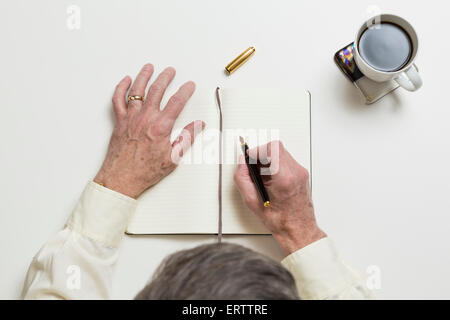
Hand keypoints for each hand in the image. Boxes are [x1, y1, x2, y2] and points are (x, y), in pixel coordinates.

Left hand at [95, 64, 204, 197]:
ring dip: (144, 76)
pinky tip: (127, 81)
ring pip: (137, 91)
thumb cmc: (145, 171)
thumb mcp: (173, 158)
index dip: (185, 91)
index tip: (190, 85)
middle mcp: (145, 118)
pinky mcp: (119, 122)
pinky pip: (118, 100)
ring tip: (149, 67)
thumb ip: (186, 138)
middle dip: (165, 77)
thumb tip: (198, 125)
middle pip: (156, 90)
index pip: (176, 102)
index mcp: (160, 127)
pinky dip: (122, 88)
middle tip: (171, 71)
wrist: (121, 179)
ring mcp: (130, 118)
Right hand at [234, 141, 325, 254]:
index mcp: (284, 178)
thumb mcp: (252, 201)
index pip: (271, 149)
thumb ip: (242, 178)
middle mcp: (295, 172)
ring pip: (281, 152)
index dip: (256, 150)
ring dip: (268, 159)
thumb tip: (242, 162)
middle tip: (254, 167)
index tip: (249, 157)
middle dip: (261, 154)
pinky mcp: (302, 173)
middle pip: (276, 147)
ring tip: (262, 176)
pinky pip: (286, 160)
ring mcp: (301, 172)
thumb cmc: (279, 220)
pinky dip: (275, 165)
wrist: (298, 229)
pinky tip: (270, 179)